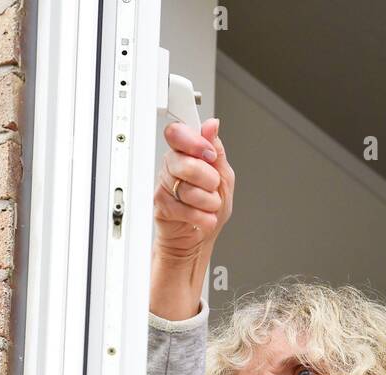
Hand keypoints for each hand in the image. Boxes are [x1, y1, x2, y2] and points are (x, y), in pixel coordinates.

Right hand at [150, 117, 233, 318]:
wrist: (199, 238)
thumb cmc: (209, 207)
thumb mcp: (223, 177)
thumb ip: (217, 151)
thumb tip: (211, 126)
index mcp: (186, 153)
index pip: (179, 133)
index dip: (195, 142)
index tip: (209, 154)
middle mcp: (173, 166)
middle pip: (185, 162)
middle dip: (208, 179)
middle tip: (212, 186)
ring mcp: (165, 186)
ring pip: (187, 187)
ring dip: (207, 201)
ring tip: (209, 206)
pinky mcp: (161, 206)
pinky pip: (183, 208)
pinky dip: (200, 217)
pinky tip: (203, 217)